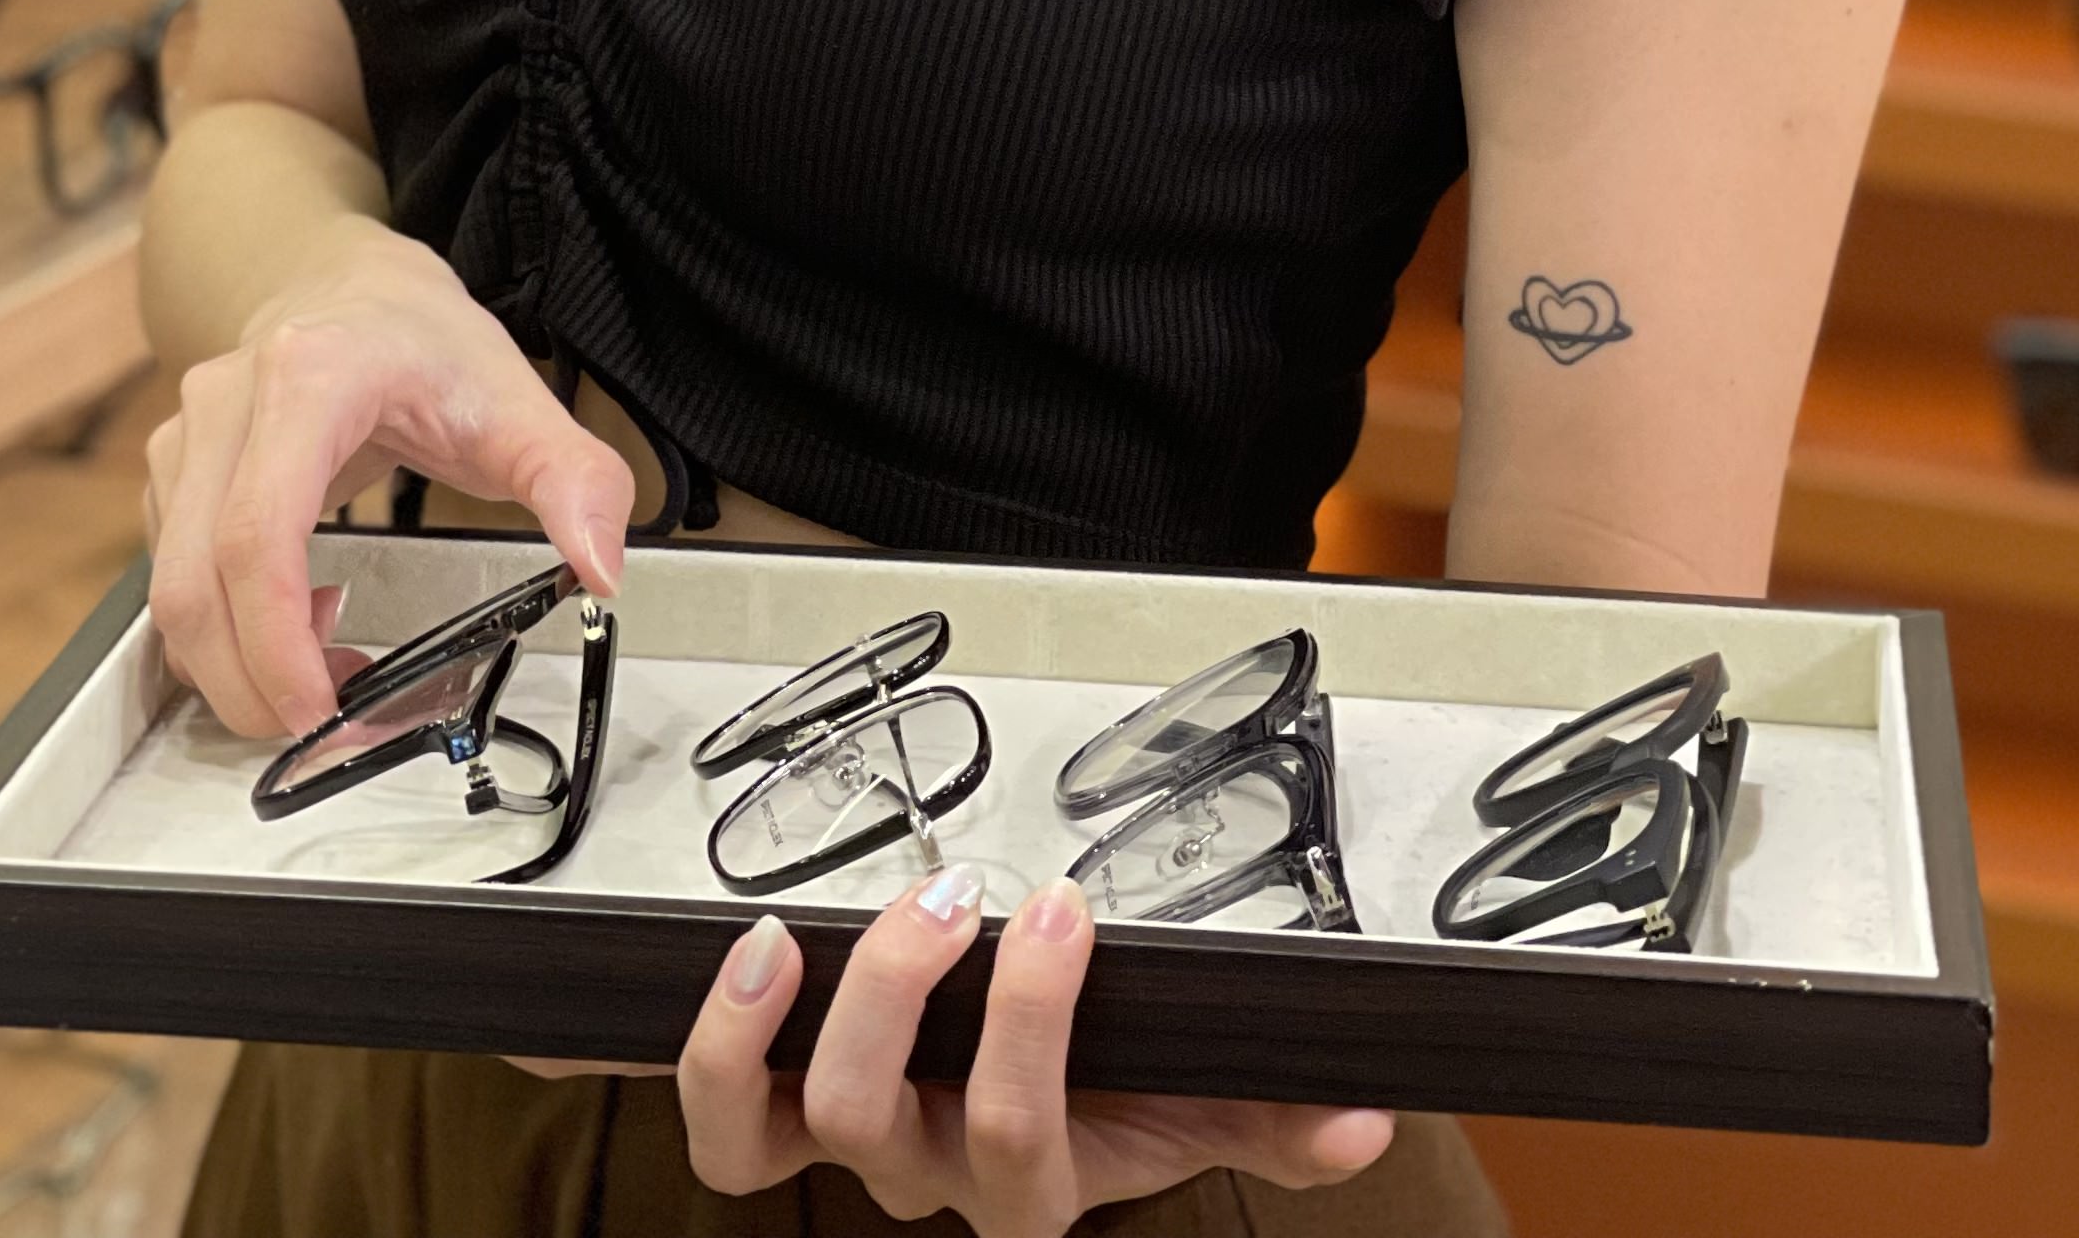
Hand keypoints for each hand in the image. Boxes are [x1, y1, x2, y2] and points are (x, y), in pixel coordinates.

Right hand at [143, 216, 633, 739]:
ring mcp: (186, 442)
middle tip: (330, 727)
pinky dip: (226, 635)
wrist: (345, 281)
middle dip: (252, 684)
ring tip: (331, 667)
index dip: (276, 640)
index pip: (261, 536)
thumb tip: (601, 565)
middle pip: (196, 586)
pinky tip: (300, 625)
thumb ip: (573, 478)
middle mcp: (226, 408)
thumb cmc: (418, 337)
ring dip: (239, 665)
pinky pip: (173, 584)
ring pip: (172, 596)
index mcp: (309, 380)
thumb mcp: (514, 395)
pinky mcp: (171, 477)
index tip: (321, 708)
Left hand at [678, 865, 1394, 1234]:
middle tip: (948, 897)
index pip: (1018, 1137)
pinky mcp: (785, 1111)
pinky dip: (717, 1043)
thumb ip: (1281, 1118)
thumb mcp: (1205, 1105)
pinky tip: (749, 956)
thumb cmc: (1114, 1095)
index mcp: (1029, 1181)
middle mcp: (928, 1173)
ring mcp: (853, 1143)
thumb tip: (1360, 1120)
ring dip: (774, 1033)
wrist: (1036, 1118)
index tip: (1065, 910)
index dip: (1028, 1027)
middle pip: (886, 1127)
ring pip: (785, 1128)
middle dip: (904, 1000)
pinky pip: (725, 1120)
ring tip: (796, 940)